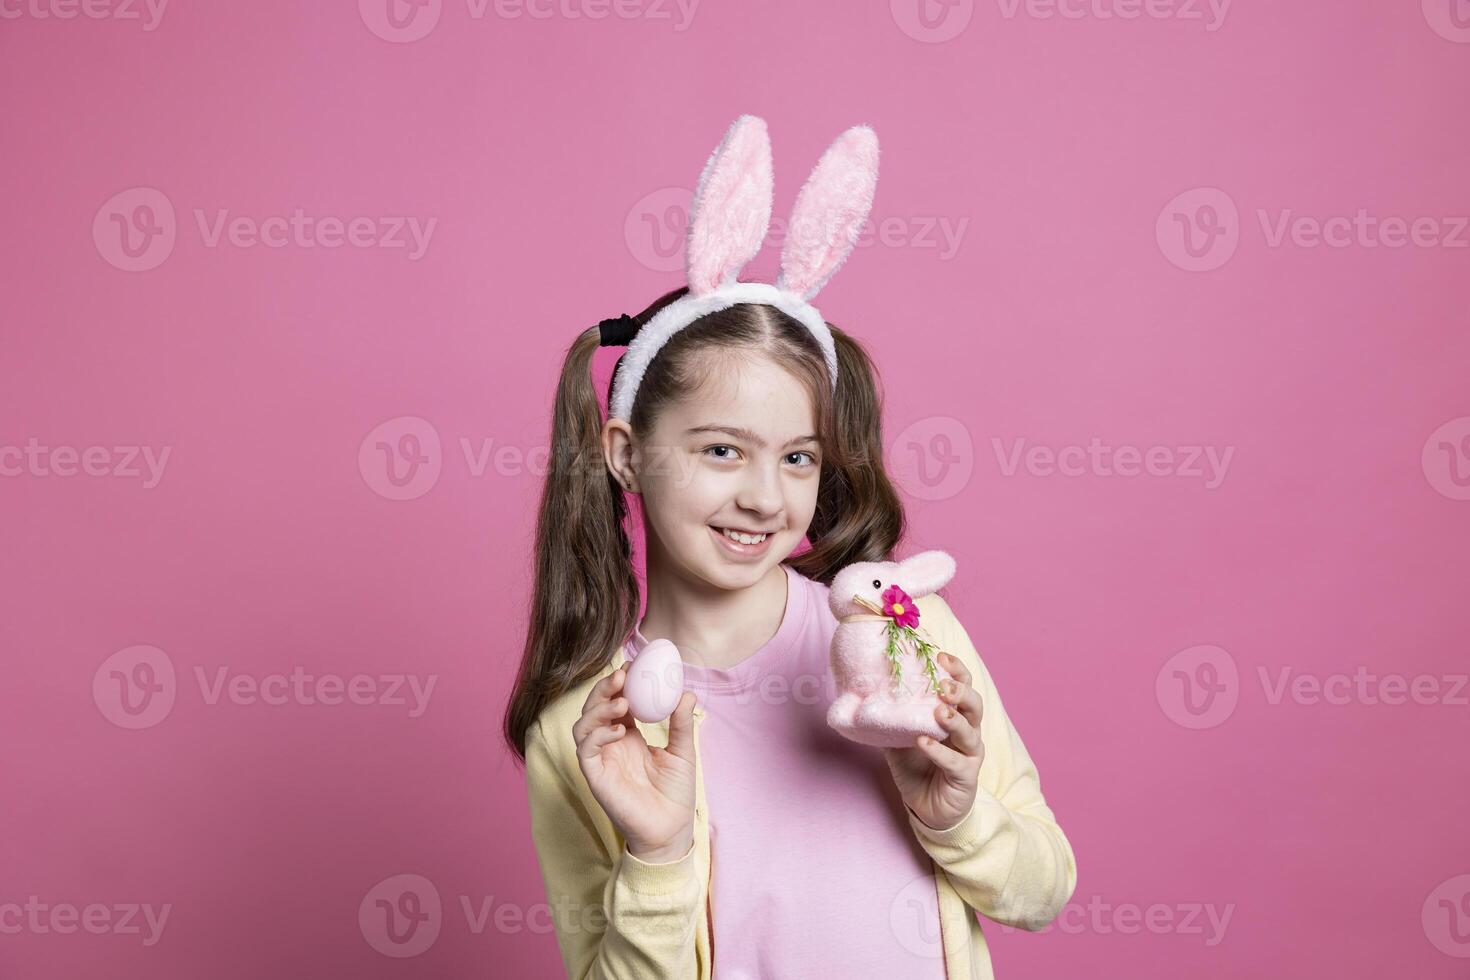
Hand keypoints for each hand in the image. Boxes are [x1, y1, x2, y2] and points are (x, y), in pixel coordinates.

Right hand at [574, 666, 698, 862]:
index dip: (620, 683)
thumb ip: (681, 723)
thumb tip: (686, 692)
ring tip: (622, 705)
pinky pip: (586, 751)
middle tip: (622, 677)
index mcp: (629, 735)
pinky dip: (597, 735)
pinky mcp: (595, 777)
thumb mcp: (683, 752)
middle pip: (594, 708)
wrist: (671, 830)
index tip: (633, 666)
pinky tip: (619, 731)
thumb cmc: (676, 794)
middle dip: (604, 689)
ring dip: (598, 710)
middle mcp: (611, 744)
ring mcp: (601, 760)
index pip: (616, 701)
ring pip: (583, 726)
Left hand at [882, 651, 985, 832]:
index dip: (956, 670)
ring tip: (939, 710)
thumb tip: (862, 694)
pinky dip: (939, 751)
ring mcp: (969, 755)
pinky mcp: (965, 777)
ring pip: (971, 732)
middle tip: (943, 685)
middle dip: (961, 691)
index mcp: (955, 716)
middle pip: (974, 705)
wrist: (927, 808)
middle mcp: (968, 732)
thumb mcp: (898, 738)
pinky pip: (955, 762)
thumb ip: (889, 718)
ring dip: (954, 719)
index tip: (941, 655)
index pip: (963, 686)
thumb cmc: (917, 767)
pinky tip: (923, 742)